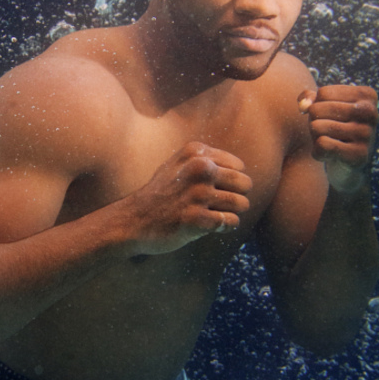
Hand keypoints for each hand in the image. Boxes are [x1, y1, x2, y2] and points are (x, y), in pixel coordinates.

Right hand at [124, 142, 252, 254]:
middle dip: (236, 197)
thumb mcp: (177, 165)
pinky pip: (231, 222)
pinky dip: (225, 227)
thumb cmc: (160, 194)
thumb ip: (205, 160)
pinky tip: (208, 226)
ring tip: (213, 215)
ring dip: (231, 213)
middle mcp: (199, 169)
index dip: (230, 182)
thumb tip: (241, 168)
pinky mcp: (196, 219)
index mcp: (196, 153)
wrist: (133, 220)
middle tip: (216, 206)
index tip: (213, 190)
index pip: (239, 167)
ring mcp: (198, 194)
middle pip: (245, 184)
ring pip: (241, 203)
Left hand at [297, 85, 377, 192]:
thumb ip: (309, 98)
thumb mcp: (322, 108)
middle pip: (317, 110)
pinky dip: (317, 152)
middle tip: (326, 134)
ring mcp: (367, 134)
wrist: (348, 167)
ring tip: (328, 143)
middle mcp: (370, 112)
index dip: (316, 107)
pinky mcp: (359, 155)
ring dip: (315, 138)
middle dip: (313, 123)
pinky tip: (328, 155)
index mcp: (366, 95)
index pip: (322, 93)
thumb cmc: (333, 129)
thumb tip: (303, 106)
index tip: (329, 118)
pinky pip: (321, 145)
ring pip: (316, 127)